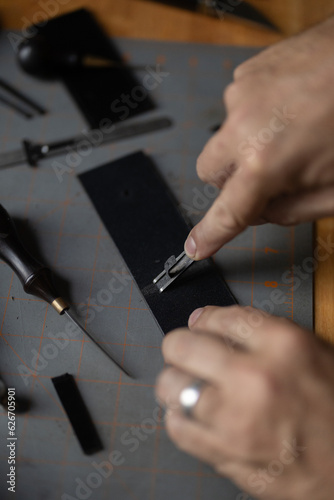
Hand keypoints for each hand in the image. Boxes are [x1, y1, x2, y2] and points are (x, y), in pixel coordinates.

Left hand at [156, 306, 333, 499]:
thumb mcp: (311, 352)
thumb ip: (262, 331)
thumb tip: (212, 321)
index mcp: (283, 346)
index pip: (218, 317)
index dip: (204, 319)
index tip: (201, 324)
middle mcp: (256, 378)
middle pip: (182, 345)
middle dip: (181, 345)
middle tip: (187, 352)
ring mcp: (237, 419)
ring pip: (170, 385)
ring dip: (177, 382)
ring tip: (190, 384)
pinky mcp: (225, 454)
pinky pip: (177, 426)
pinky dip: (180, 417)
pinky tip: (195, 413)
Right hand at [185, 16, 333, 259]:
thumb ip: (294, 210)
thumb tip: (264, 212)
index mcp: (264, 162)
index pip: (226, 212)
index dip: (209, 235)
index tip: (195, 246)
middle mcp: (243, 125)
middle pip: (210, 172)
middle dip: (232, 182)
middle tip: (268, 178)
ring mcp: (243, 93)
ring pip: (226, 138)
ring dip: (248, 145)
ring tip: (292, 132)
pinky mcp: (249, 71)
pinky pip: (239, 109)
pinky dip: (257, 118)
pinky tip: (291, 110)